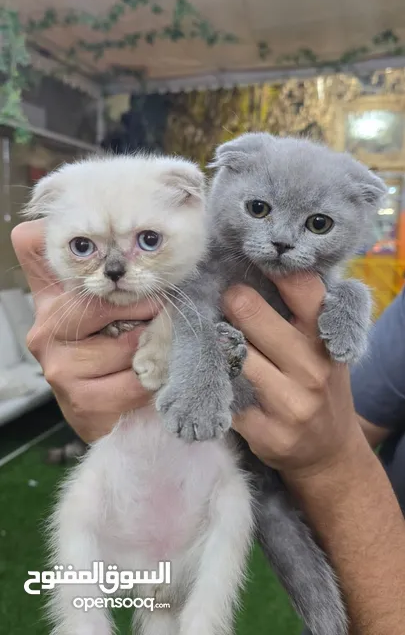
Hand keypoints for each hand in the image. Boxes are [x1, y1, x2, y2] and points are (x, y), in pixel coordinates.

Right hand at [11, 220, 158, 441]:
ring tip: (156, 352)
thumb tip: (137, 229)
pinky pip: (133, 380)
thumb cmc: (116, 357)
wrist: (115, 419)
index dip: (66, 238)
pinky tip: (150, 379)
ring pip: (126, 344)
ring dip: (153, 348)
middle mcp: (45, 327)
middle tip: (162, 313)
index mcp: (50, 298)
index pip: (33, 246)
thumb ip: (117, 275)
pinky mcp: (80, 399)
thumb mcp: (113, 310)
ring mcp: (58, 365)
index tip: (110, 236)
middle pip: (102, 300)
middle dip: (145, 307)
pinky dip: (152, 379)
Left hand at [223, 274, 360, 478]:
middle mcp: (312, 368)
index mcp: (326, 339)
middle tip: (224, 299)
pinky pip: (225, 393)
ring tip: (215, 335)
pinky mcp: (265, 431)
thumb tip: (250, 272)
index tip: (252, 263)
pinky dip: (216, 382)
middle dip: (230, 300)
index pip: (302, 288)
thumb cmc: (319, 385)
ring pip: (232, 353)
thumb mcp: (324, 348)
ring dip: (217, 341)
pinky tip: (216, 377)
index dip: (271, 269)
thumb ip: (300, 315)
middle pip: (251, 313)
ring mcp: (290, 402)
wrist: (328, 452)